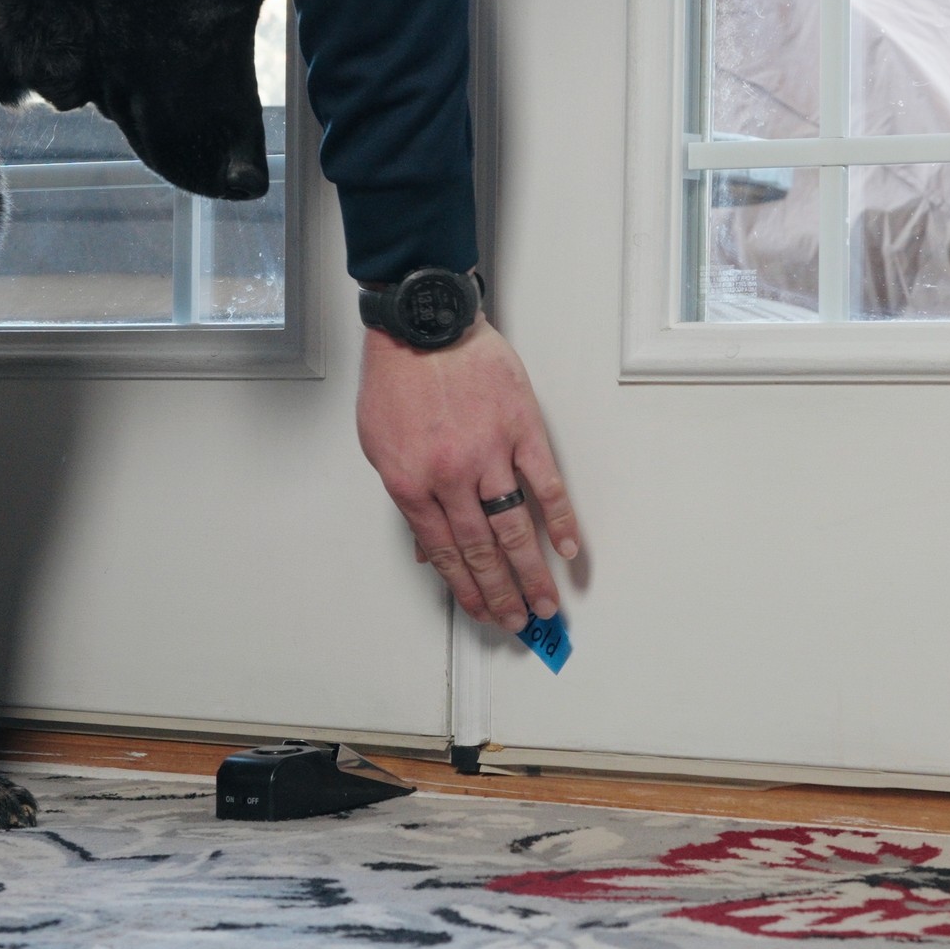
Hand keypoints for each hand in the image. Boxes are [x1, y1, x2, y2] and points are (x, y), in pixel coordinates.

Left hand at [357, 314, 579, 631]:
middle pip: (483, 551)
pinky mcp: (521, 429)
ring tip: (546, 602)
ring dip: (532, 572)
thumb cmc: (397, 380)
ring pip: (515, 527)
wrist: (423, 326)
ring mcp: (490, 454)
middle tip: (519, 622)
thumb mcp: (380, 446)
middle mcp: (451, 477)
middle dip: (502, 594)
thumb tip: (426, 547)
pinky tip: (569, 548)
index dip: (467, 591)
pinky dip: (560, 519)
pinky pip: (545, 483)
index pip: (445, 554)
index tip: (484, 614)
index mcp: (412, 484)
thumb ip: (406, 498)